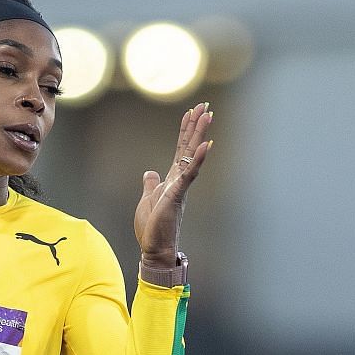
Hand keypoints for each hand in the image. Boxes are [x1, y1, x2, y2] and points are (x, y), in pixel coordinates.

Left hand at [134, 102, 213, 264]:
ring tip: (207, 116)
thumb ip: (150, 184)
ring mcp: (180, 187)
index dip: (185, 130)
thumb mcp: (147, 199)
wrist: (155, 249)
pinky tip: (204, 145)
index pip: (180, 150)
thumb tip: (149, 172)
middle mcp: (179, 180)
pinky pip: (189, 175)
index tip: (191, 112)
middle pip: (188, 147)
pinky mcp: (177, 196)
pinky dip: (197, 160)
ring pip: (191, 156)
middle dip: (196, 126)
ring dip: (199, 135)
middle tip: (205, 105)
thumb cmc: (153, 228)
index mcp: (172, 180)